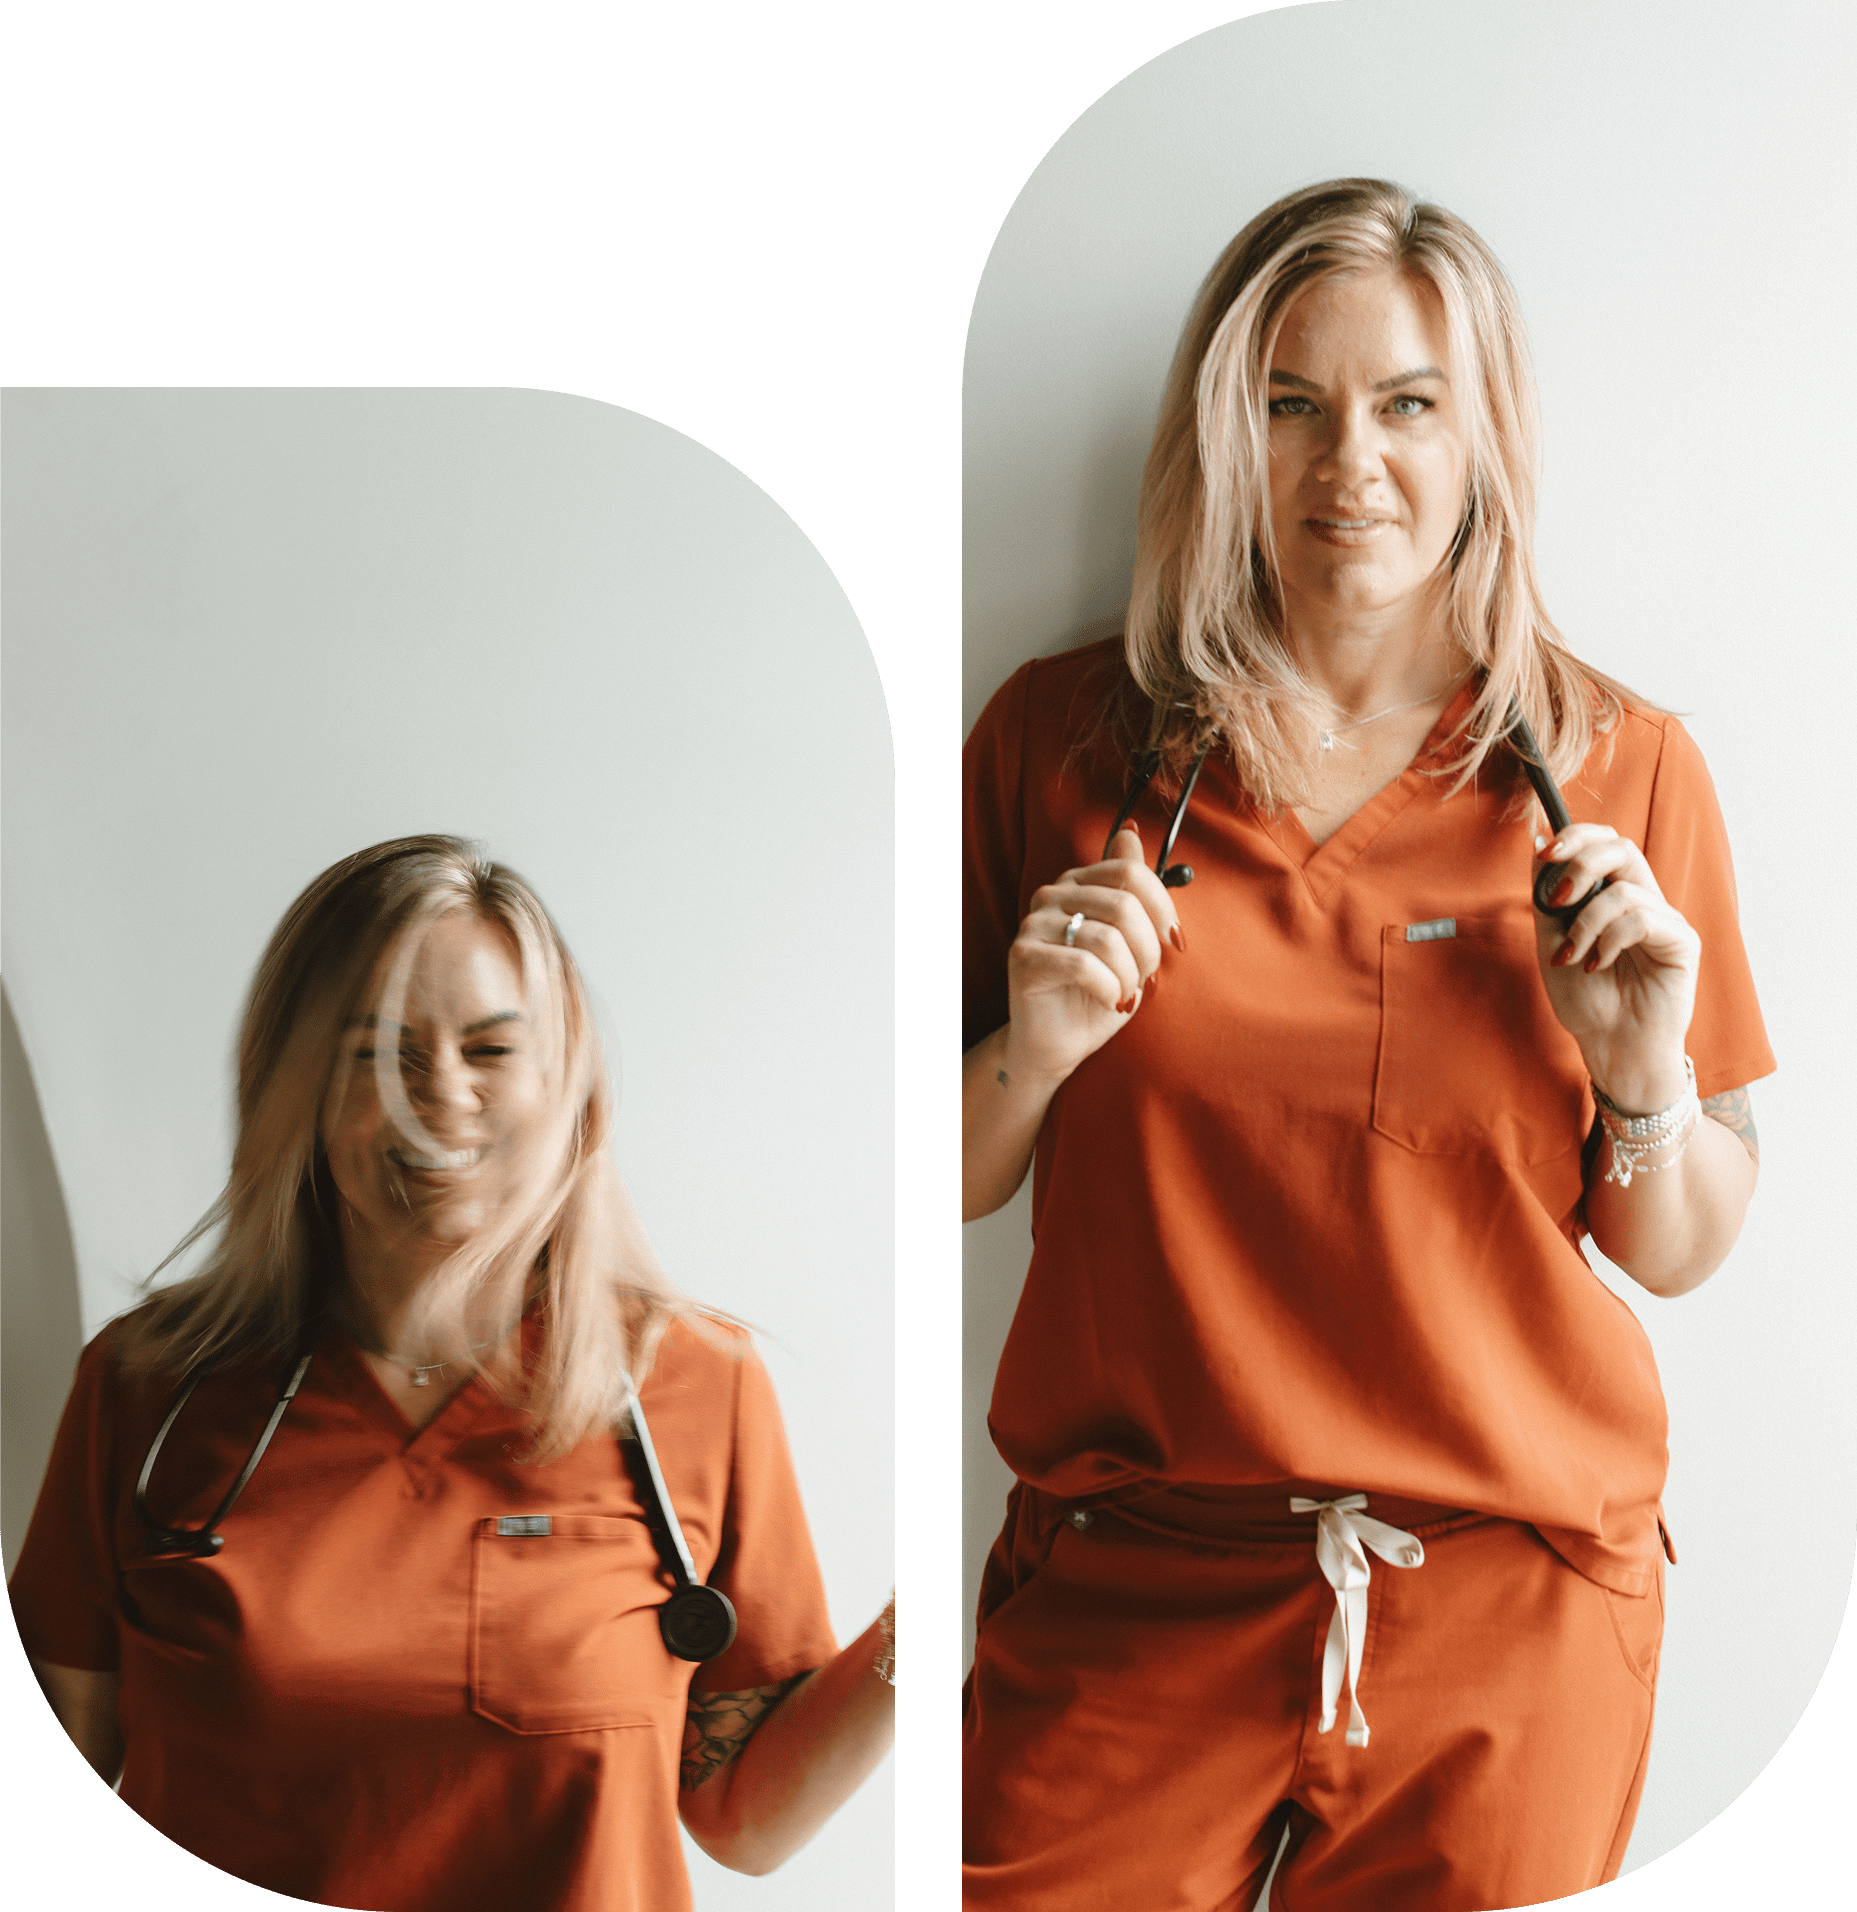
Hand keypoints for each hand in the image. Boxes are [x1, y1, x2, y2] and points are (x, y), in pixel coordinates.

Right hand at [1003, 823, 1183, 1089]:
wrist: (1059, 1044)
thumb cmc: (1098, 992)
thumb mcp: (1128, 940)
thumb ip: (1131, 889)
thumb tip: (1129, 831)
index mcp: (1077, 883)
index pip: (1131, 872)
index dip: (1163, 908)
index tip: (1174, 942)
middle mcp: (1051, 896)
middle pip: (1124, 905)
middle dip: (1148, 950)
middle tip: (1144, 979)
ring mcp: (1033, 924)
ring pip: (1107, 939)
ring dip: (1130, 975)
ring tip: (1125, 994)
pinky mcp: (1024, 957)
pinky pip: (1084, 965)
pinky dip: (1110, 988)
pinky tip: (1109, 1000)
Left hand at [1532, 822, 1697, 1111]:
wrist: (1610, 1045)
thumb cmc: (1584, 998)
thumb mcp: (1551, 941)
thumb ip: (1549, 897)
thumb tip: (1538, 841)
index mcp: (1612, 897)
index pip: (1604, 845)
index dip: (1577, 837)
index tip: (1545, 853)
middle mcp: (1642, 901)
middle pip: (1622, 848)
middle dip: (1582, 863)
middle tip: (1558, 899)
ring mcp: (1665, 919)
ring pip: (1624, 890)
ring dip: (1586, 923)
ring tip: (1573, 956)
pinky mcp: (1682, 941)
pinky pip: (1642, 919)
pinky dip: (1609, 940)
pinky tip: (1599, 965)